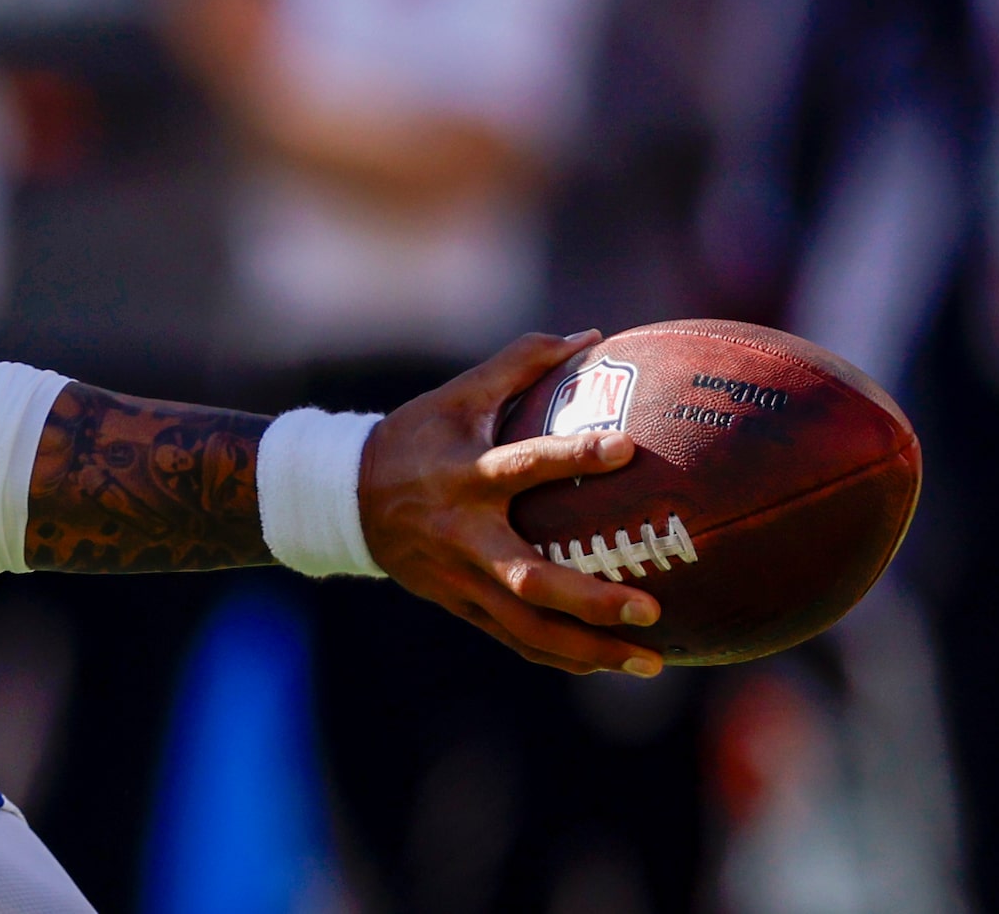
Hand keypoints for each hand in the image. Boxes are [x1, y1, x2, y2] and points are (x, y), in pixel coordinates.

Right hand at [357, 331, 664, 677]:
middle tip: (652, 606)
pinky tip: (611, 662)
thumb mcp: (459, 394)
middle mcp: (465, 534)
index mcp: (466, 475)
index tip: (627, 449)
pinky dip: (565, 655)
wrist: (346, 499)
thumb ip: (521, 362)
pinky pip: (518, 639)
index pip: (524, 465)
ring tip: (653, 660)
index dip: (573, 456)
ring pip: (529, 627)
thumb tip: (592, 335)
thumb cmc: (415, 436)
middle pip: (530, 578)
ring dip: (591, 650)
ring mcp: (462, 578)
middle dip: (591, 599)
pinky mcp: (461, 605)